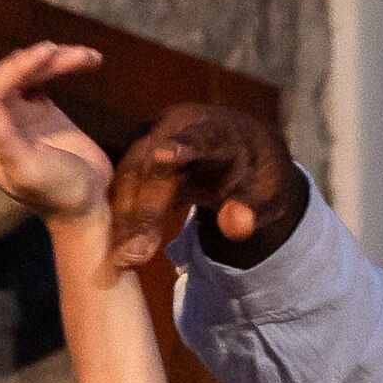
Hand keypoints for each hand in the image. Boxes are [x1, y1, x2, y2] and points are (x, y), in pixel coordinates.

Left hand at [0, 41, 115, 225]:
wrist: (90, 205)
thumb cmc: (59, 194)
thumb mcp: (29, 170)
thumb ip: (2, 138)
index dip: (14, 68)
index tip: (45, 54)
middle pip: (8, 76)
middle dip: (37, 61)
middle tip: (63, 53)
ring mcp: (15, 113)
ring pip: (29, 72)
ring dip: (57, 60)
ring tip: (86, 56)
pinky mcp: (37, 107)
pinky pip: (44, 75)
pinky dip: (64, 64)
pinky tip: (87, 60)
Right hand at [108, 101, 306, 273]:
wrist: (244, 156)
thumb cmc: (257, 179)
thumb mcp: (267, 199)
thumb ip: (252, 212)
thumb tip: (234, 227)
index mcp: (221, 131)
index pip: (202, 138)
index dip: (182, 147)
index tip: (160, 156)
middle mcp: (182, 125)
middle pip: (154, 161)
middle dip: (142, 207)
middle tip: (132, 254)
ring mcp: (157, 136)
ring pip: (131, 173)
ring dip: (124, 216)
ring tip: (121, 257)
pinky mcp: (140, 153)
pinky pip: (124, 183)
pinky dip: (120, 214)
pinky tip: (115, 247)